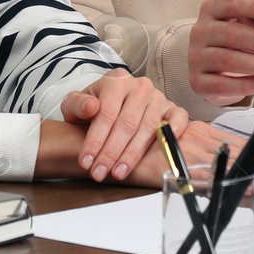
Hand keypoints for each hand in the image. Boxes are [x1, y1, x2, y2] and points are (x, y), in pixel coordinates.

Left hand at [61, 69, 183, 181]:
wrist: (111, 104)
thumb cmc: (93, 108)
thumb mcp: (75, 105)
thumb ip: (77, 105)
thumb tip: (91, 107)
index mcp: (117, 80)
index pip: (107, 113)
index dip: (96, 140)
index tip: (86, 161)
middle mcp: (140, 86)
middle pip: (127, 123)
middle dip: (111, 152)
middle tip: (100, 172)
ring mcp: (158, 97)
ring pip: (148, 127)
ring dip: (133, 154)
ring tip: (118, 173)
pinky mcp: (172, 108)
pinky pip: (178, 120)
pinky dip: (172, 134)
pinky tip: (163, 152)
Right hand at [128, 121, 253, 194]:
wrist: (100, 137)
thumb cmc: (134, 146)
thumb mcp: (171, 148)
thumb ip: (194, 157)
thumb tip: (223, 175)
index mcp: (200, 134)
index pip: (243, 146)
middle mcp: (199, 138)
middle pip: (246, 154)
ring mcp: (187, 151)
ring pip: (234, 165)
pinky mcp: (173, 166)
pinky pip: (207, 177)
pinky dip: (228, 184)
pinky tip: (246, 189)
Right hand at [188, 0, 253, 105]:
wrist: (216, 68)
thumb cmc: (238, 39)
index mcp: (212, 9)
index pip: (231, 3)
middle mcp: (200, 31)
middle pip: (232, 34)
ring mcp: (196, 57)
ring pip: (228, 60)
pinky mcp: (198, 82)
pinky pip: (222, 85)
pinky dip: (247, 85)